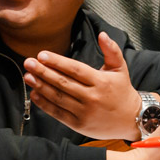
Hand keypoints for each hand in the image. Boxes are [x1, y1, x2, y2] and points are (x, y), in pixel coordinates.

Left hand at [24, 32, 140, 139]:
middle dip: (43, 72)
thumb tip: (102, 34)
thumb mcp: (121, 69)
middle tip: (28, 63)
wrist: (132, 120)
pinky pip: (58, 113)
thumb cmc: (123, 91)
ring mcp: (85, 112)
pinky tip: (34, 94)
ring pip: (58, 98)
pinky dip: (45, 104)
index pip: (75, 69)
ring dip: (41, 87)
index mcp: (101, 81)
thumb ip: (112, 50)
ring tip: (27, 77)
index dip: (57, 62)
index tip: (41, 55)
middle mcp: (92, 97)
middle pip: (63, 83)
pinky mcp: (79, 125)